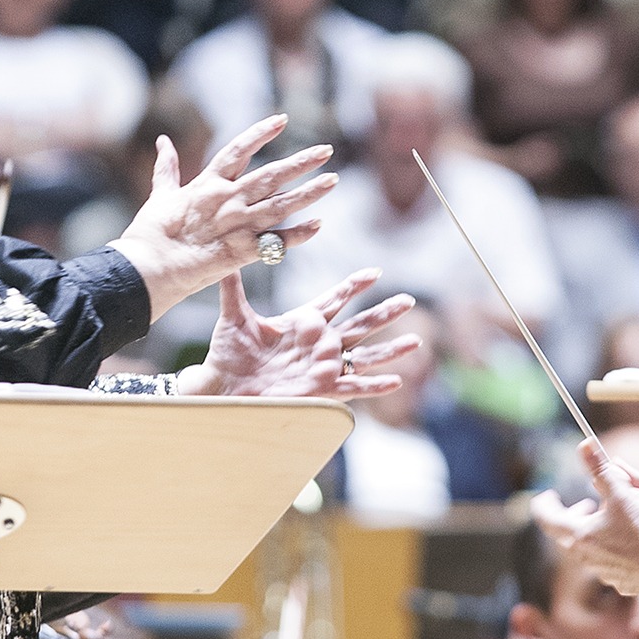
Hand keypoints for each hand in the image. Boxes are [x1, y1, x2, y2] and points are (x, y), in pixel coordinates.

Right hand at [111, 115, 336, 315]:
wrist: (149, 268)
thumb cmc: (150, 234)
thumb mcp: (160, 194)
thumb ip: (166, 167)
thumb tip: (162, 141)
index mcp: (207, 183)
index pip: (239, 150)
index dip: (261, 133)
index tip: (282, 120)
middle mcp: (227, 199)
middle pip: (271, 175)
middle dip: (300, 162)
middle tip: (326, 151)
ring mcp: (237, 224)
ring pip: (281, 204)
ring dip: (309, 192)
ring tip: (332, 181)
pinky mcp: (242, 251)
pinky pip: (276, 242)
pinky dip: (298, 234)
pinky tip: (318, 225)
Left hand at [175, 271, 419, 398]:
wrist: (223, 388)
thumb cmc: (228, 354)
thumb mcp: (233, 314)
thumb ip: (234, 284)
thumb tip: (234, 248)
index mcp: (304, 322)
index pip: (336, 299)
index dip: (355, 285)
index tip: (375, 271)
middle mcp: (319, 343)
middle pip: (359, 324)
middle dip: (384, 313)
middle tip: (409, 299)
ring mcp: (323, 367)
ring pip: (364, 355)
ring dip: (390, 348)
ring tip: (415, 340)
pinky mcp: (321, 390)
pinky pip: (353, 388)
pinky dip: (374, 385)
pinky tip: (396, 381)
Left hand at [529, 441, 638, 599]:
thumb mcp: (623, 492)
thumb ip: (602, 469)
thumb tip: (585, 444)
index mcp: (581, 536)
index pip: (549, 520)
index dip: (544, 505)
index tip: (546, 495)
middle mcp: (589, 559)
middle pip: (572, 537)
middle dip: (576, 517)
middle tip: (587, 505)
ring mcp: (608, 574)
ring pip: (594, 552)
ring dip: (599, 534)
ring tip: (614, 520)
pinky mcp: (627, 584)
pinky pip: (616, 565)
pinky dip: (619, 550)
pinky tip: (635, 543)